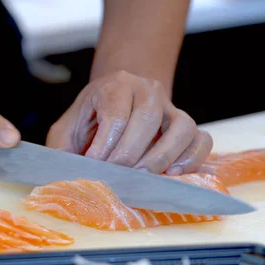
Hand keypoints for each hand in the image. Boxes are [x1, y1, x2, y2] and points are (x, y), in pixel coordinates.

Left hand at [46, 71, 211, 174]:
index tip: (93, 166)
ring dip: (161, 158)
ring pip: (180, 128)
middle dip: (130, 154)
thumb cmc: (92, 117)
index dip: (105, 145)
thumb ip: (63, 147)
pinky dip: (192, 159)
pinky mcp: (186, 126)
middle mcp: (148, 91)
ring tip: (143, 179)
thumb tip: (63, 176)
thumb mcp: (69, 126)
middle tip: (116, 177)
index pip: (115, 115)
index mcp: (116, 85)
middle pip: (147, 120)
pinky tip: (172, 174)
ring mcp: (171, 107)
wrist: (119, 97)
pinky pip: (201, 139)